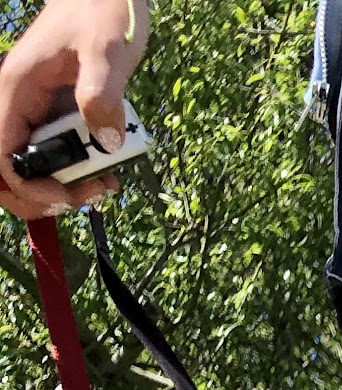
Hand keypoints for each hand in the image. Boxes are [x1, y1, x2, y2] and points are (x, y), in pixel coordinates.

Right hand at [0, 0, 146, 220]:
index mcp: (16, 89)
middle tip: (88, 195)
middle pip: (9, 169)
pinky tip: (106, 170)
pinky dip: (78, 172)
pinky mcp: (56, 114)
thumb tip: (105, 140)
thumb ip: (101, 92)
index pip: (1, 155)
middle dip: (43, 195)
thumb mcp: (106, 50)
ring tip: (104, 185)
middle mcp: (18, 103)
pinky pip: (57, 155)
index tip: (66, 194)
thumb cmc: (104, 12)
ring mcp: (36, 110)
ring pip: (34, 167)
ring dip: (65, 187)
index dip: (27, 185)